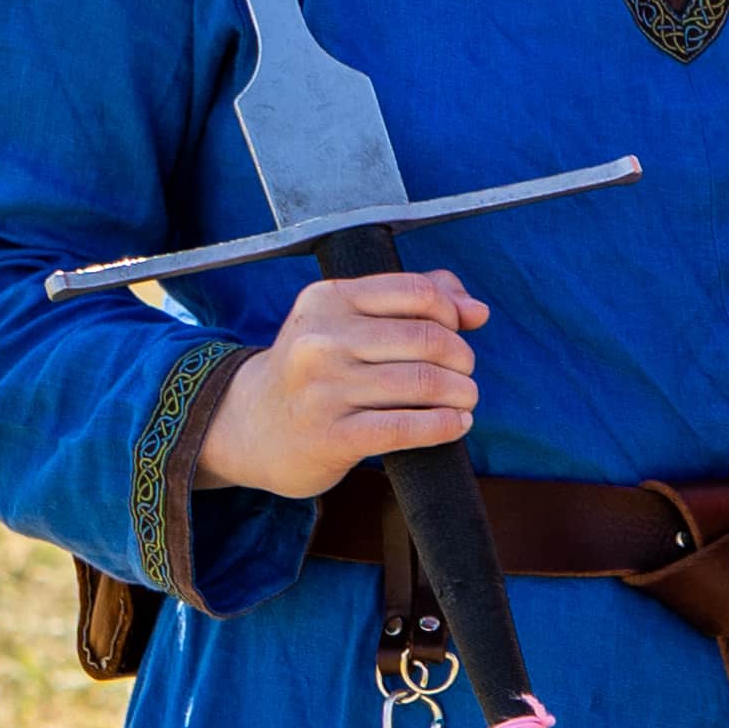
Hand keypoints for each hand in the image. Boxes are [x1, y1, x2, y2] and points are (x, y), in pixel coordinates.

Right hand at [196, 269, 485, 500]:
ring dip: (461, 392)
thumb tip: (476, 309)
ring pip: (423, 382)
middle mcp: (321, 340)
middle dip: (461, 357)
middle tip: (464, 374)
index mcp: (328, 300)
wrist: (252, 426)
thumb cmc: (315, 369)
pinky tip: (457, 424)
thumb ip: (411, 301)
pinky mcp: (331, 436)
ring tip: (465, 399)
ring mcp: (323, 389)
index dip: (452, 313)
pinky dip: (445, 425)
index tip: (458, 333)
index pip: (417, 291)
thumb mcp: (346, 321)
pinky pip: (406, 427)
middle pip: (427, 338)